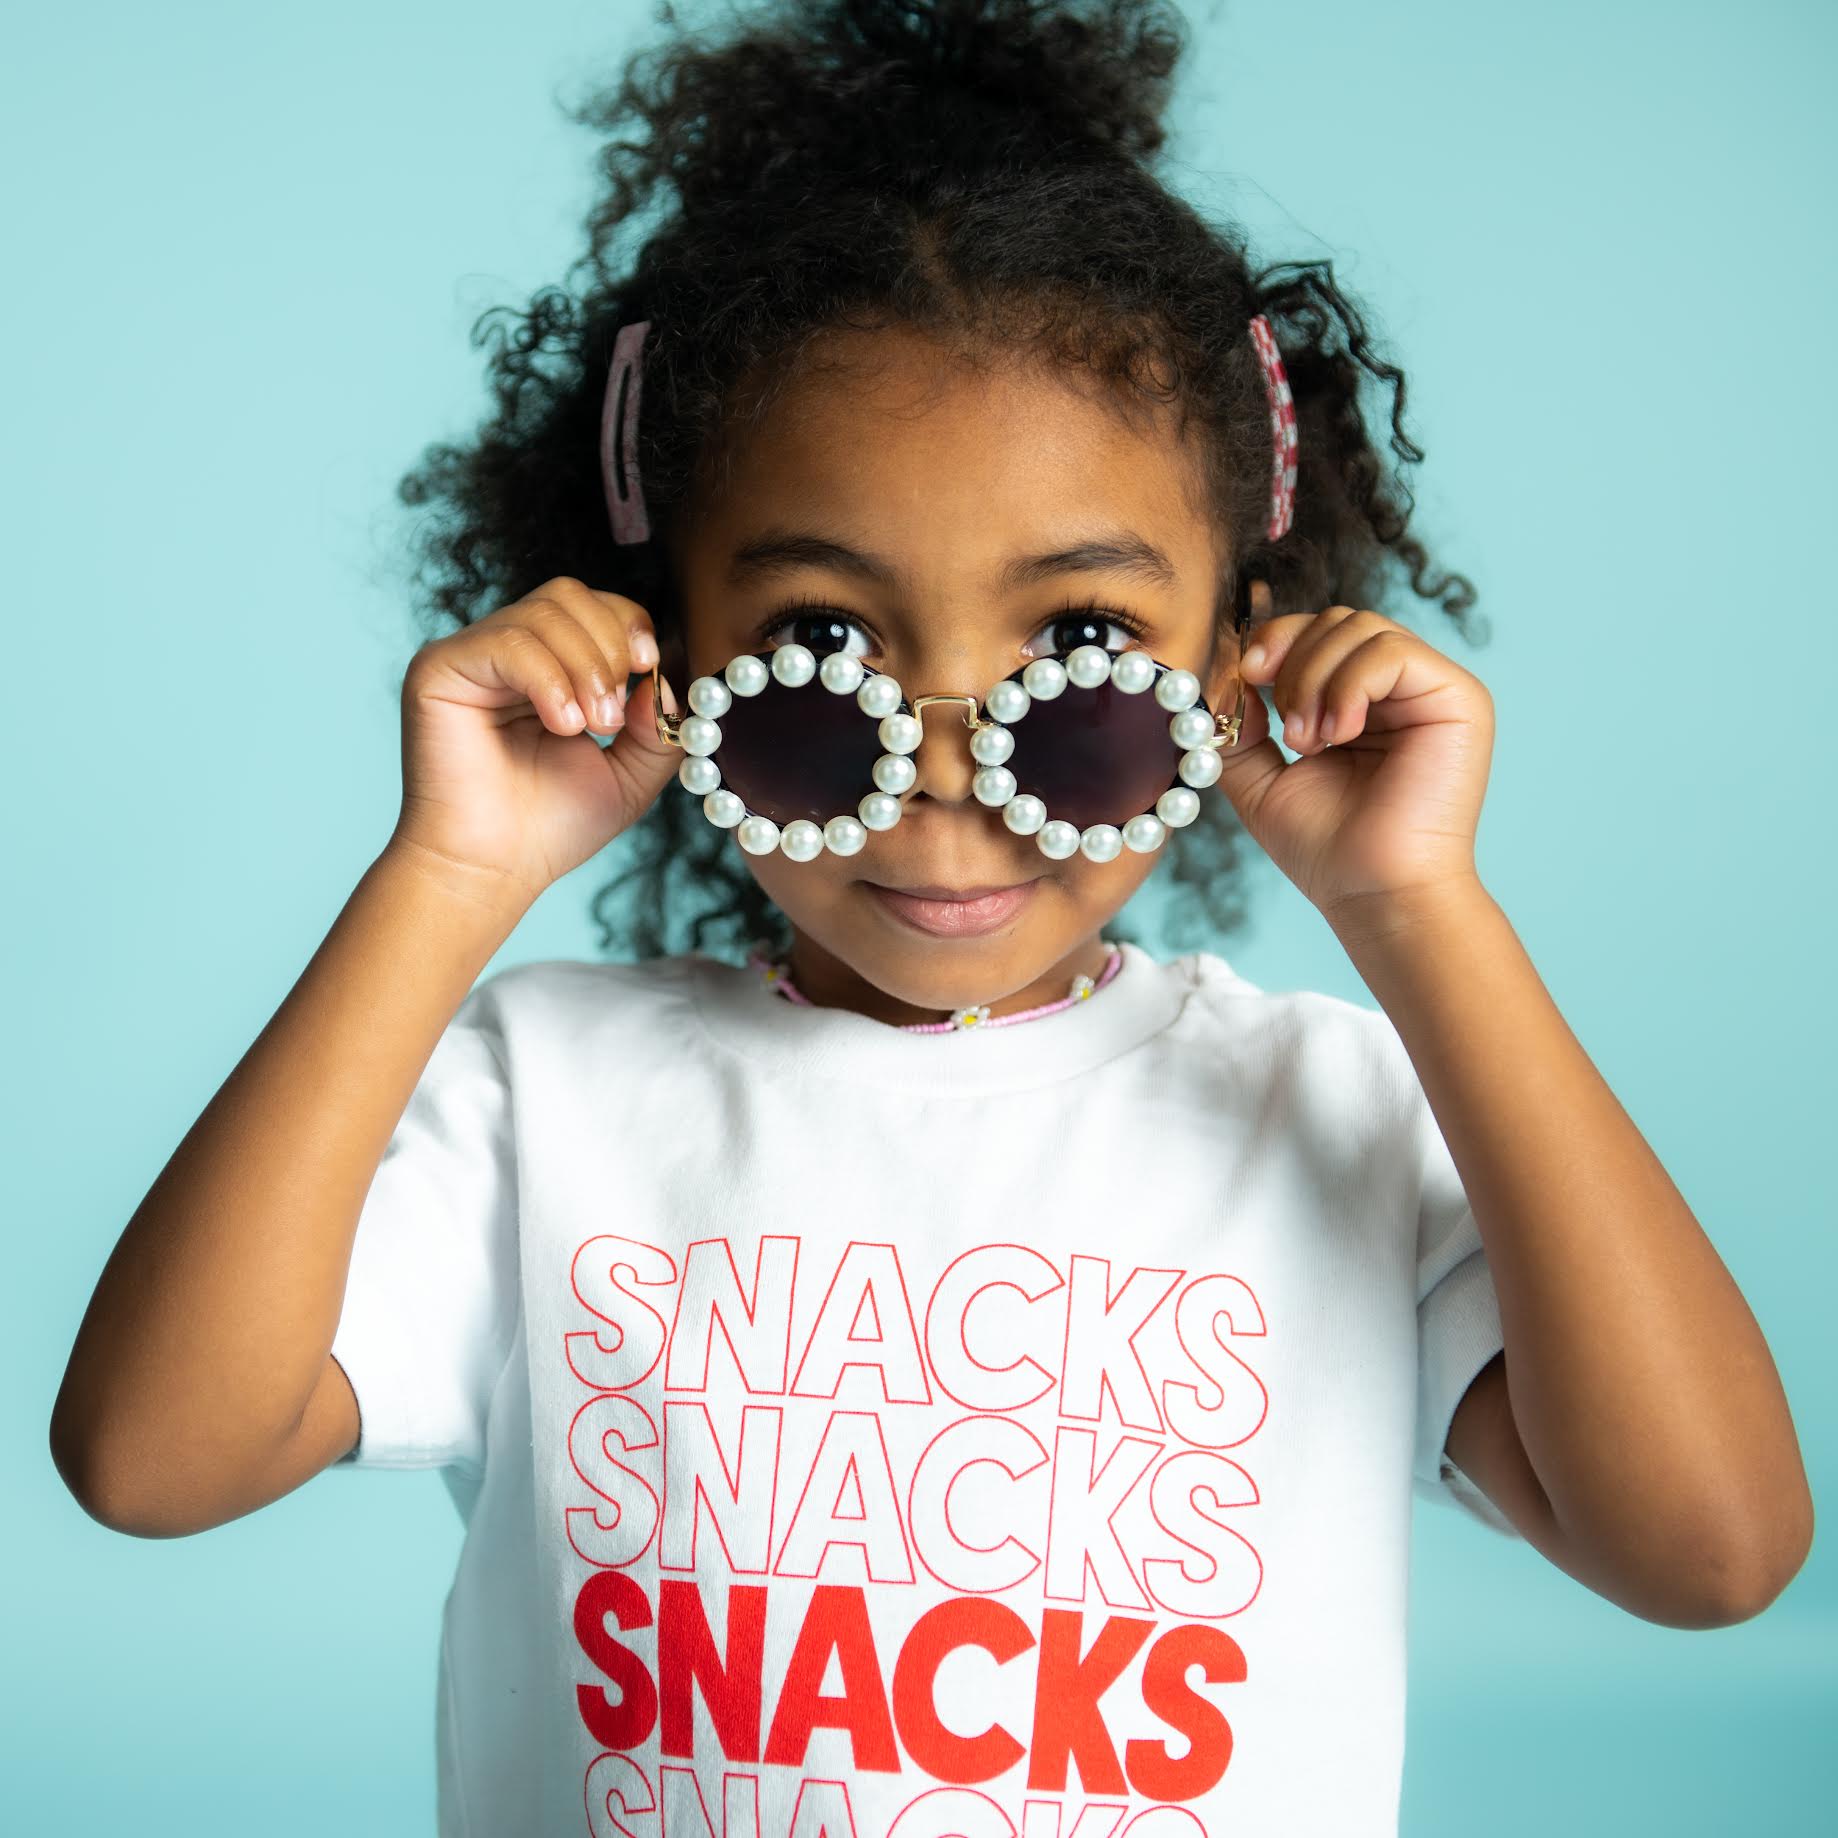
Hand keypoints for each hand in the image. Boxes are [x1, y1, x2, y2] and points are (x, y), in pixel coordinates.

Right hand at [387, 576, 682, 906]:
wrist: (492, 870)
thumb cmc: (551, 827)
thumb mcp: (631, 773)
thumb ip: (659, 726)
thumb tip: (663, 677)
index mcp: (549, 667)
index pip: (594, 608)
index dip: (629, 626)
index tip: (649, 668)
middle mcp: (506, 652)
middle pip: (569, 596)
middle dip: (609, 647)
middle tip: (613, 716)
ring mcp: (471, 656)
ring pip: (543, 613)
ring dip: (585, 667)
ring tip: (590, 728)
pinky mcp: (439, 668)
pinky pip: (508, 642)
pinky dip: (548, 679)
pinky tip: (562, 725)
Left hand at [1210, 600, 1493, 925]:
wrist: (1373, 893)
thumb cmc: (1326, 848)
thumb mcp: (1261, 780)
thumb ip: (1242, 729)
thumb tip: (1234, 679)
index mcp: (1360, 702)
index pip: (1317, 633)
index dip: (1276, 641)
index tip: (1246, 675)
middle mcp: (1400, 689)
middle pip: (1337, 620)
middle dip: (1293, 662)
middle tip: (1286, 730)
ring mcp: (1432, 689)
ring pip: (1361, 628)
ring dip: (1316, 680)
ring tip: (1311, 743)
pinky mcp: (1459, 698)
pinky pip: (1392, 651)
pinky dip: (1350, 686)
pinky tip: (1339, 735)